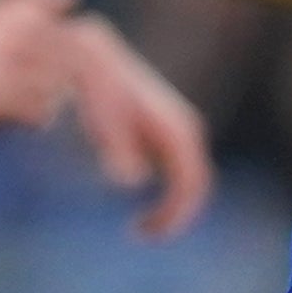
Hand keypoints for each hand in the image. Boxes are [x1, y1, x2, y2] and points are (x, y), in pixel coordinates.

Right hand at [0, 0, 79, 133]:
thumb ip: (37, 8)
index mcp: (24, 12)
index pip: (80, 37)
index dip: (78, 58)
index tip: (57, 66)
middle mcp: (24, 33)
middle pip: (74, 68)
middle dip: (58, 81)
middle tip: (20, 86)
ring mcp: (16, 63)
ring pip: (58, 92)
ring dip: (41, 100)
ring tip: (6, 94)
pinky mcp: (6, 94)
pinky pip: (42, 114)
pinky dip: (27, 118)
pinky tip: (0, 108)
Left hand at [61, 14, 213, 238]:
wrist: (95, 57)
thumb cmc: (97, 91)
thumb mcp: (105, 120)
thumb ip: (119, 150)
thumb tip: (132, 181)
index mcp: (180, 132)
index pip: (193, 185)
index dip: (174, 216)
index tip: (145, 233)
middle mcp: (188, 133)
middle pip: (196, 187)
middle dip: (173, 216)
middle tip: (141, 235)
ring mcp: (179, 134)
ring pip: (187, 181)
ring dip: (170, 208)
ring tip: (139, 227)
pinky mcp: (166, 135)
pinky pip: (175, 174)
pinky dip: (164, 195)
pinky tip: (137, 205)